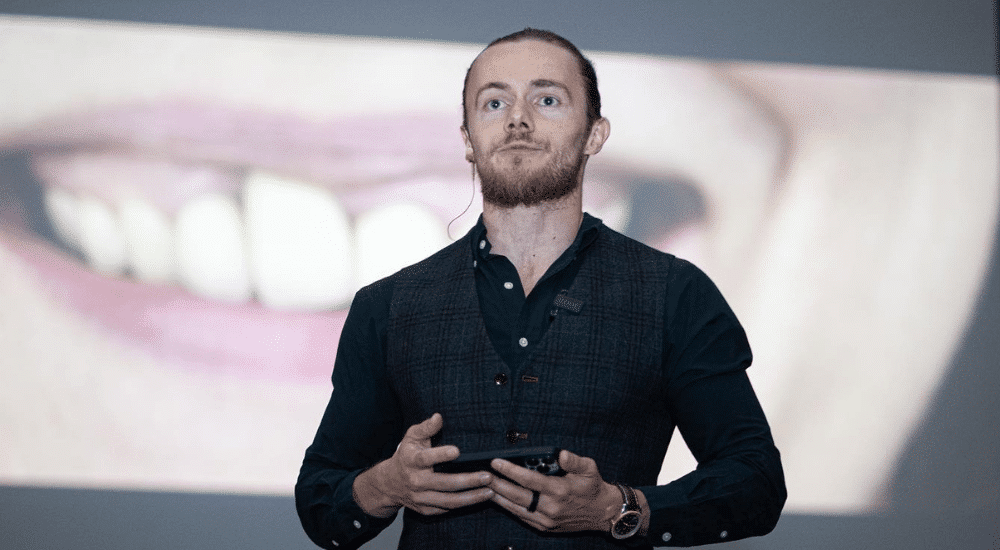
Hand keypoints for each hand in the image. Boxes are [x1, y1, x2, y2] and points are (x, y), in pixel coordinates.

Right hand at [353, 413, 493, 516]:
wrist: (390, 483)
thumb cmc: (407, 454)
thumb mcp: (412, 436)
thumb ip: (426, 427)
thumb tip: (438, 417)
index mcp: (411, 461)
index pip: (425, 459)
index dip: (440, 455)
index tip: (457, 451)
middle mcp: (415, 481)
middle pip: (443, 483)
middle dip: (468, 481)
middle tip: (488, 476)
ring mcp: (420, 498)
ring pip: (448, 501)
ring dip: (471, 497)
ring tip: (490, 491)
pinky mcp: (425, 509)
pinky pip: (446, 509)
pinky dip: (464, 505)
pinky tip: (479, 498)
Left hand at [488, 449, 621, 532]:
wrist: (602, 513)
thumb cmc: (593, 487)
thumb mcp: (589, 468)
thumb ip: (574, 460)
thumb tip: (561, 454)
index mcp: (560, 491)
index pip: (529, 480)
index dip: (510, 471)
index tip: (496, 462)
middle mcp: (550, 507)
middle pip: (517, 496)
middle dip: (497, 484)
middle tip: (482, 474)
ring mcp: (546, 520)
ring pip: (516, 509)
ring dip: (499, 498)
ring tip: (484, 486)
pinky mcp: (544, 527)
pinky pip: (522, 517)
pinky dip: (509, 508)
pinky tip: (499, 499)